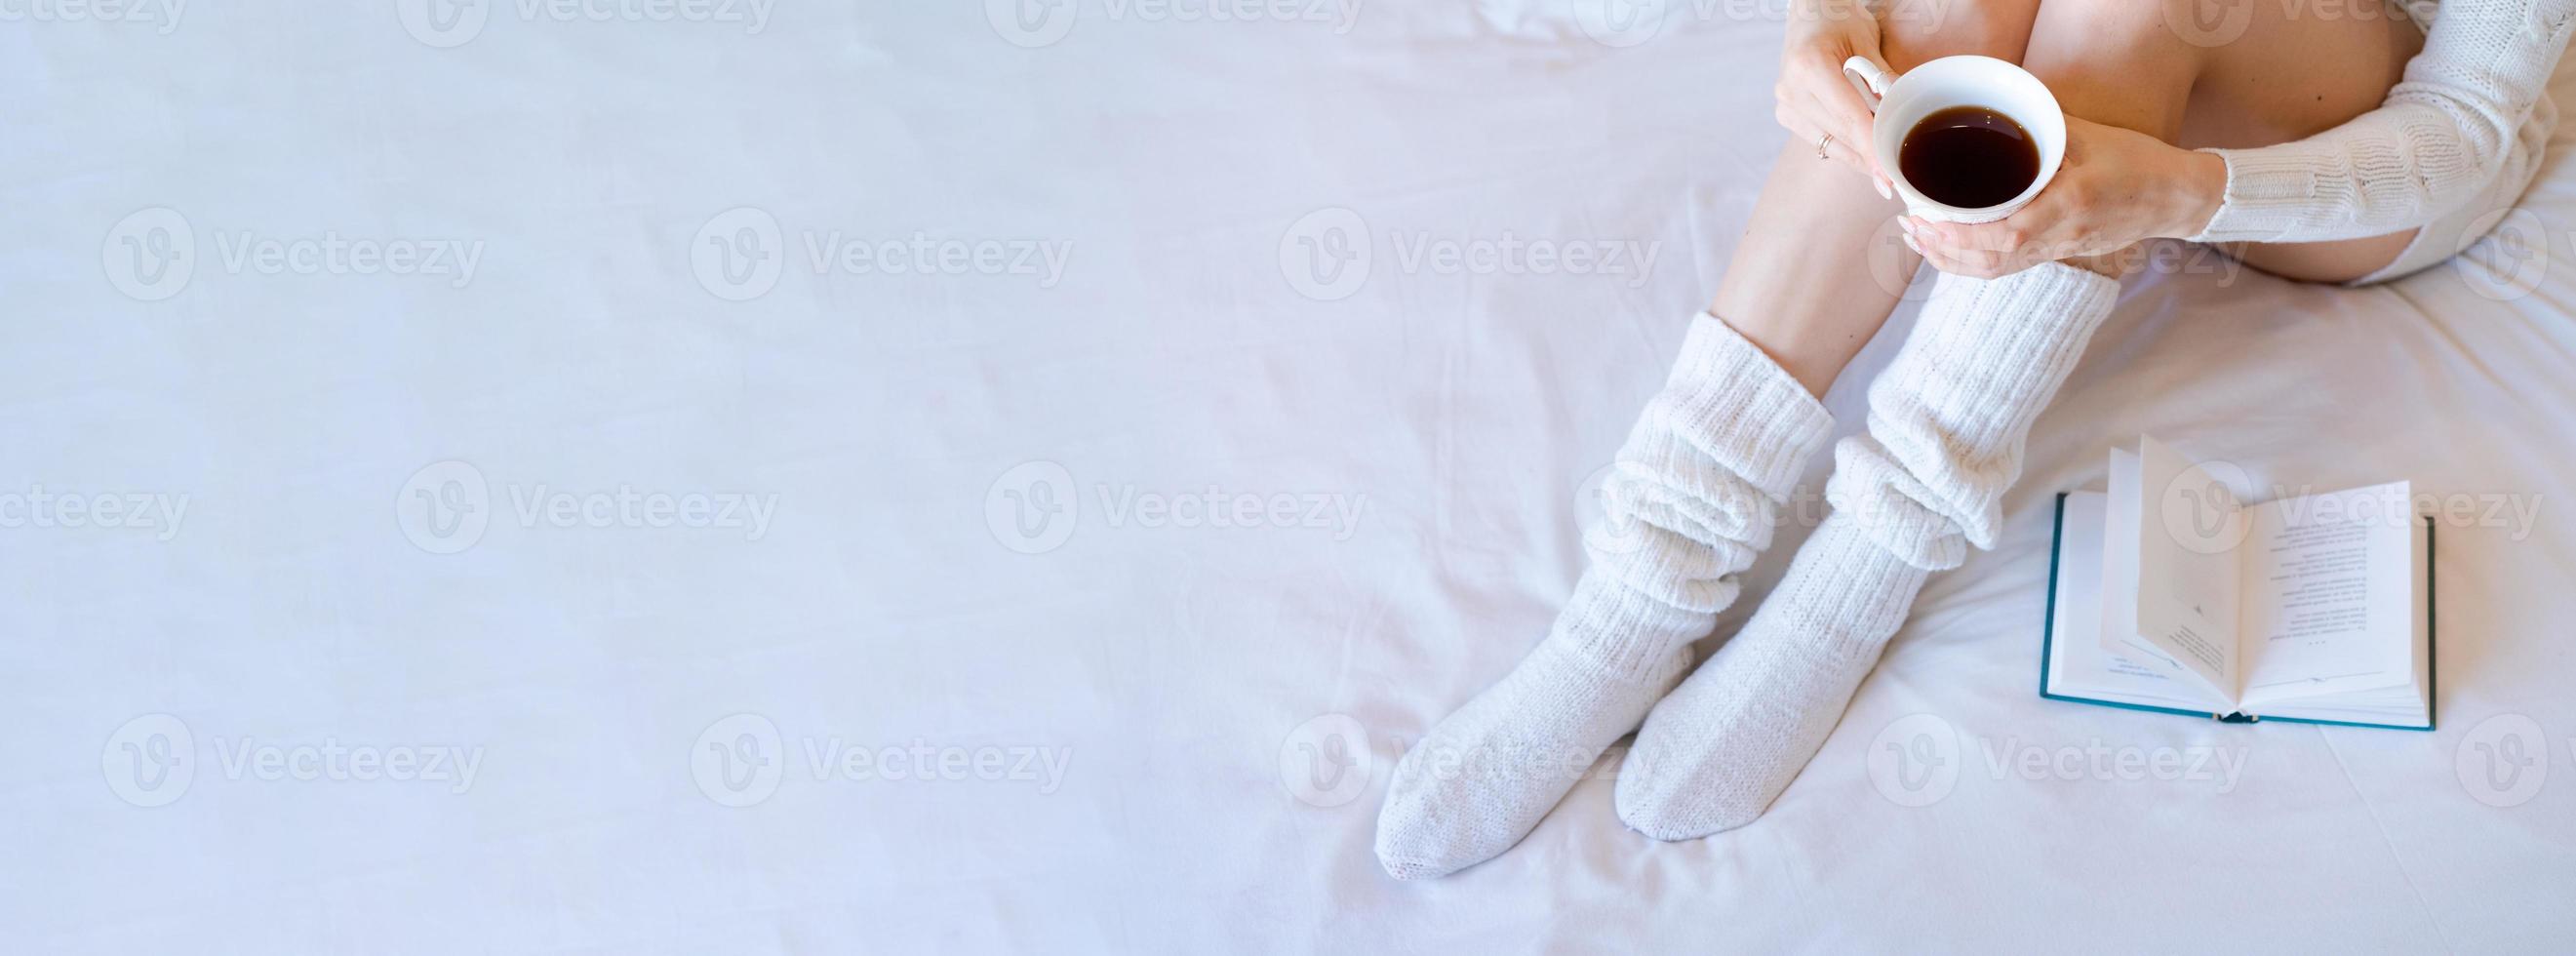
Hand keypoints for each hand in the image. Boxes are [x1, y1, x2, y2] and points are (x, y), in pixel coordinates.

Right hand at [1776, 0, 1895, 193]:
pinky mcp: (1786, 114)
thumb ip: (1882, 78)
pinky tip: (1864, 156)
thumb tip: (1903, 114)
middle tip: (1896, 180)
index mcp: (1809, 65)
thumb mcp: (1867, 41)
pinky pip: (1821, 140)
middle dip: (1870, 156)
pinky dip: (1845, 148)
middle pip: (1839, 134)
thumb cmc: (1839, 20)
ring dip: (1858, 157)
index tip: (1887, 173)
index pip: (1847, 116)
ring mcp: (1785, 103)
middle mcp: (1791, 88)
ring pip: (1829, 143)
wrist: (1809, 14)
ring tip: (1883, 173)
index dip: (1870, 147)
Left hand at [1902, 116, 2227, 278]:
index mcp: (2069, 205)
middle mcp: (2063, 234)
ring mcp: (2064, 250)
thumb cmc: (2136, 161)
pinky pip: (2012, 268)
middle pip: (1992, 262)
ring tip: (1920, 241)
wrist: (2177, 196)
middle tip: (1910, 227)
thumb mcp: (2087, 136)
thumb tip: (1993, 113)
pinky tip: (1954, 248)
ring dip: (1954, 260)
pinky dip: (1977, 262)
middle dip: (1944, 250)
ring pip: (1999, 270)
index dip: (1958, 236)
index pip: (2004, 235)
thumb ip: (2039, 130)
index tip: (1924, 218)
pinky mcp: (2063, 255)